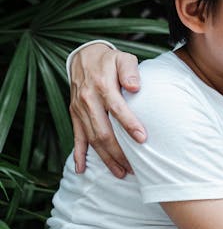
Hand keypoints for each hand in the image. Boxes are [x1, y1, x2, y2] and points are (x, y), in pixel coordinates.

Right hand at [69, 44, 144, 177]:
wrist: (84, 57)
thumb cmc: (110, 60)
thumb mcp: (123, 58)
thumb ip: (130, 71)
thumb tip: (136, 86)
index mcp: (102, 86)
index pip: (117, 108)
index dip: (129, 124)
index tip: (142, 139)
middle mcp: (89, 100)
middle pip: (103, 131)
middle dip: (119, 152)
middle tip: (134, 168)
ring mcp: (80, 109)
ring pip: (92, 138)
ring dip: (105, 158)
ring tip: (120, 172)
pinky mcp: (74, 114)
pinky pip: (76, 137)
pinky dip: (78, 154)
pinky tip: (81, 169)